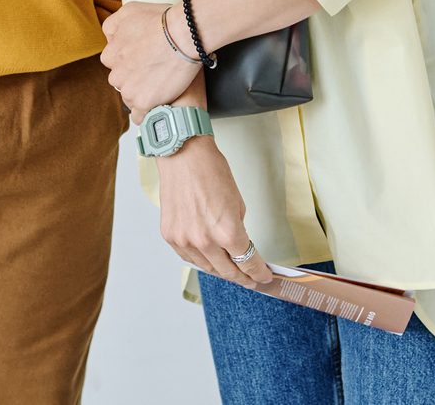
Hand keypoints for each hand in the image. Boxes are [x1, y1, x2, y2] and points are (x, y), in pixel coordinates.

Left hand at [100, 1, 199, 121]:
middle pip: (123, 82)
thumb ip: (114, 25)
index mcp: (111, 54)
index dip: (132, 61)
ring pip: (131, 98)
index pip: (115, 64)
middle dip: (135, 78)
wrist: (184, 33)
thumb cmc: (162, 19)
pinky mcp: (143, 102)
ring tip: (161, 87)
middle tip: (155, 72)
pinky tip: (158, 105)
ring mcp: (128, 89)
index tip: (144, 60)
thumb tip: (110, 38)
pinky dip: (148, 112)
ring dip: (143, 94)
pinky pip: (140, 115)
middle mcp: (115, 73)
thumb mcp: (129, 11)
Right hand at [155, 138, 274, 286]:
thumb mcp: (237, 203)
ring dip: (222, 270)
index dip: (258, 273)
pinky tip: (209, 259)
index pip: (247, 263)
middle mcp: (205, 241)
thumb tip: (239, 247)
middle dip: (243, 277)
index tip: (263, 277)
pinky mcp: (171, 237)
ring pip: (208, 268)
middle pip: (228, 271)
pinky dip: (201, 259)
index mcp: (227, 232)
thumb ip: (238, 230)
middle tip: (251, 279)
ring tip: (231, 270)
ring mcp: (185, 241)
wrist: (183, 156)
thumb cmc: (211, 172)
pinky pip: (189, 257)